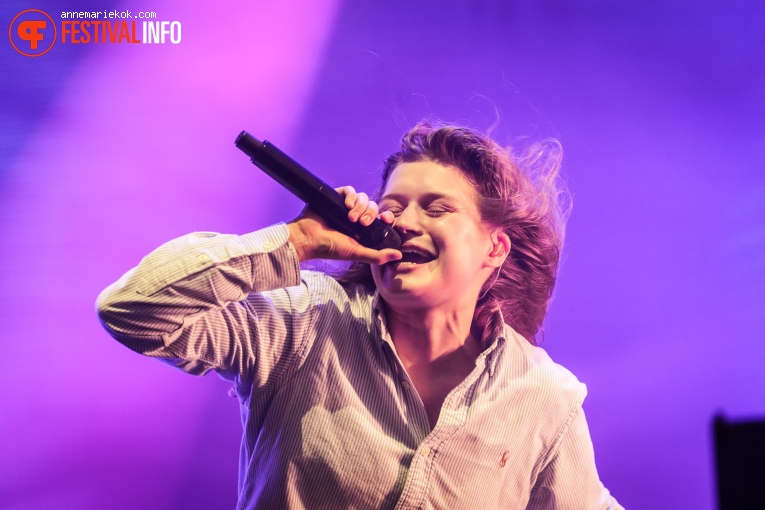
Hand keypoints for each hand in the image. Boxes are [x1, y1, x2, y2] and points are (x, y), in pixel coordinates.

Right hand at [287, 186, 401, 264]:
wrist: (309, 239)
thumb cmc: (330, 248)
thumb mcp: (357, 253)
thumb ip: (377, 256)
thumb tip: (399, 255)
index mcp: (363, 229)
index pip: (381, 218)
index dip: (386, 217)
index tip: (385, 219)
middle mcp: (356, 216)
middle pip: (373, 207)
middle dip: (370, 213)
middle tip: (362, 223)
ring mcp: (345, 207)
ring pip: (363, 197)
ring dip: (360, 206)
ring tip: (351, 217)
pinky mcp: (336, 197)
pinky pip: (350, 190)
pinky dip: (351, 196)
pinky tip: (347, 205)